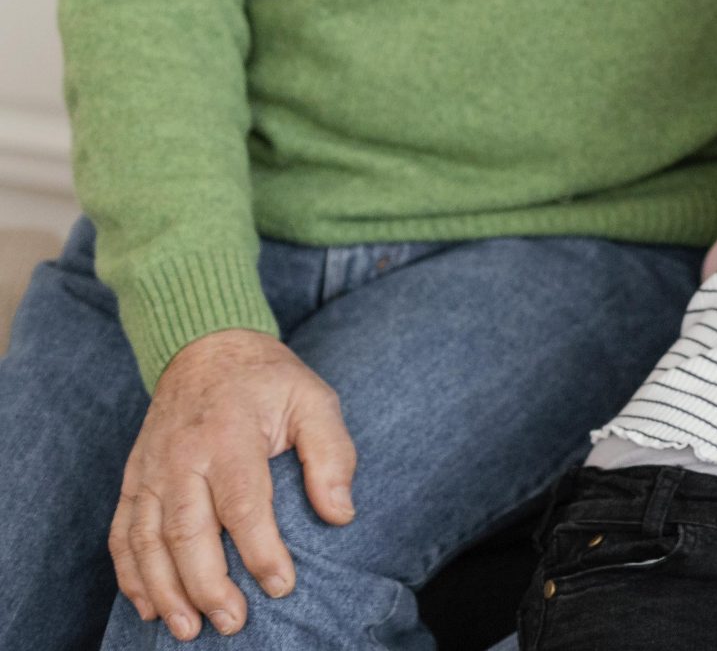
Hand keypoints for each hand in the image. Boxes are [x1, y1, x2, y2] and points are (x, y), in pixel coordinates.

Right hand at [109, 329, 355, 640]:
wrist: (206, 348)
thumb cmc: (268, 382)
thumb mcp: (314, 400)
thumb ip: (332, 454)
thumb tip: (340, 514)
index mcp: (230, 434)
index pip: (243, 502)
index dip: (260, 550)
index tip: (281, 585)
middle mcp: (182, 456)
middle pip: (187, 530)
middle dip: (207, 584)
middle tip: (233, 623)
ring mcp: (149, 470)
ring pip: (146, 540)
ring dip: (165, 591)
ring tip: (188, 629)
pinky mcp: (132, 480)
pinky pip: (121, 534)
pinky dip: (131, 575)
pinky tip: (149, 606)